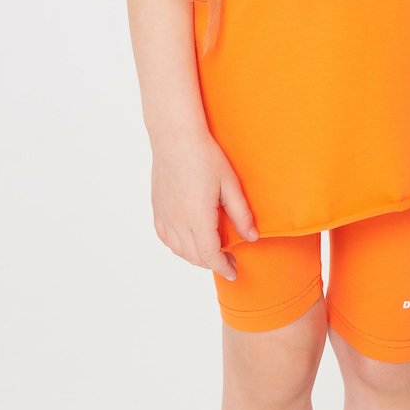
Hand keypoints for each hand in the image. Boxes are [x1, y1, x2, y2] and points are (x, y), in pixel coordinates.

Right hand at [149, 128, 256, 281]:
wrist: (176, 137)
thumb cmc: (205, 157)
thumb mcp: (230, 185)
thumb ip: (241, 214)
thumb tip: (252, 237)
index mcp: (198, 218)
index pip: (210, 255)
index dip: (223, 267)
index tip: (233, 272)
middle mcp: (178, 221)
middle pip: (194, 256)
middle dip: (212, 263)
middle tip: (229, 259)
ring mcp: (165, 215)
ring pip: (178, 250)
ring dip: (194, 256)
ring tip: (210, 250)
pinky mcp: (157, 207)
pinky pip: (164, 237)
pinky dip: (177, 245)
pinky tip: (187, 240)